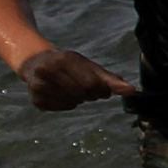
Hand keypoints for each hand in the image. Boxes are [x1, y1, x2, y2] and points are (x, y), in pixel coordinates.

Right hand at [16, 47, 134, 110]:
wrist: (37, 63)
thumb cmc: (71, 66)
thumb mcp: (90, 67)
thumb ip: (111, 79)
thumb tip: (132, 90)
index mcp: (64, 59)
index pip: (91, 83)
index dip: (101, 89)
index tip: (101, 88)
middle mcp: (47, 70)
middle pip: (81, 93)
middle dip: (90, 94)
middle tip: (87, 90)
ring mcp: (38, 85)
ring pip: (72, 102)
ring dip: (79, 99)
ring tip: (72, 89)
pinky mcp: (36, 99)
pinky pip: (62, 107)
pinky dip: (68, 104)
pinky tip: (62, 94)